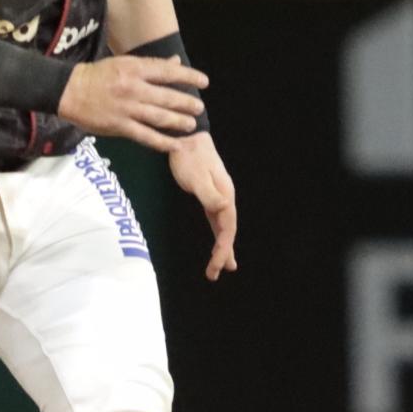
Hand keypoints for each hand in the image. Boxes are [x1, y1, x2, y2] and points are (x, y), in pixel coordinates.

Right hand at [56, 56, 208, 152]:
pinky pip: (146, 136)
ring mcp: (127, 109)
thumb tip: (176, 62)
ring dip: (179, 122)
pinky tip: (175, 145)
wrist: (69, 91)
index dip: (189, 76)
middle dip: (188, 103)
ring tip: (191, 125)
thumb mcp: (124, 63)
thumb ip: (151, 65)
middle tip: (199, 108)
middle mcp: (134, 89)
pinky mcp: (120, 127)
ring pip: (160, 118)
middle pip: (168, 97)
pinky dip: (162, 142)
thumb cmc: (97, 75)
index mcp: (135, 69)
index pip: (169, 72)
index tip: (204, 82)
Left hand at [168, 132, 237, 280]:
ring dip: (222, 247)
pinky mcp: (209, 195)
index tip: (215, 266)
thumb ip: (209, 193)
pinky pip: (216, 220)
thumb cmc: (189, 156)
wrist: (186, 137)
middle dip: (222, 253)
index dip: (222, 249)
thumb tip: (222, 208)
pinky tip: (218, 242)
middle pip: (227, 231)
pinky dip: (218, 234)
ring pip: (223, 227)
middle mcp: (225, 198)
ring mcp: (218, 197)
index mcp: (224, 196)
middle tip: (215, 273)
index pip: (227, 229)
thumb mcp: (196, 176)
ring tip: (222, 266)